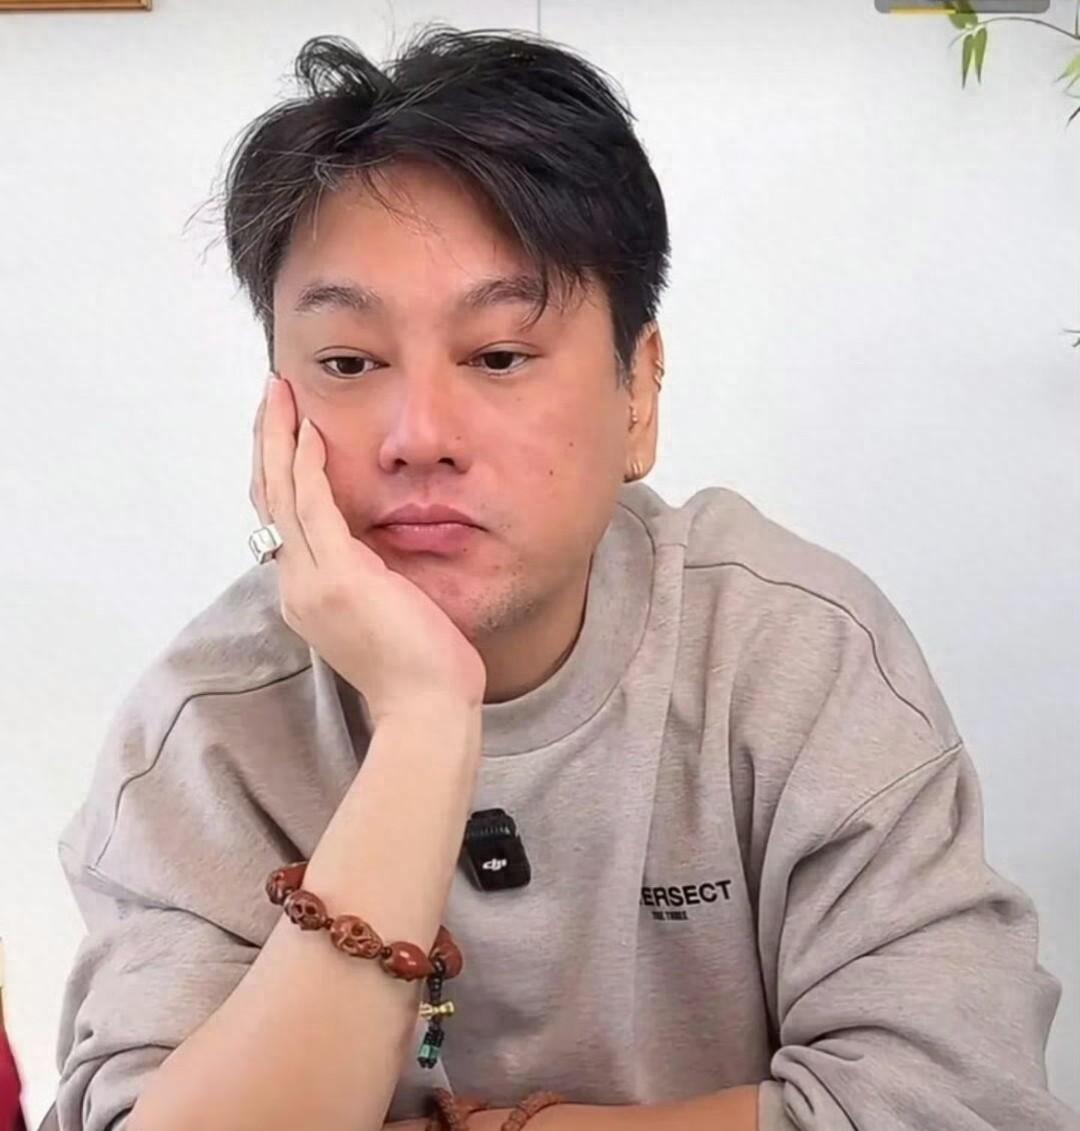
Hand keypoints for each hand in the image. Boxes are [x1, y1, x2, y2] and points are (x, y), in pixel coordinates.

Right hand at [250, 373, 486, 721]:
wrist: (426, 709)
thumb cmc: (417, 669)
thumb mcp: (383, 615)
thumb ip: (367, 581)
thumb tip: (376, 554)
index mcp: (306, 595)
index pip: (281, 520)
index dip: (276, 471)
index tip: (282, 431)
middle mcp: (297, 585)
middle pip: (267, 498)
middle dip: (266, 442)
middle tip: (270, 394)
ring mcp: (312, 581)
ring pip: (280, 494)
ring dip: (277, 438)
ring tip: (278, 394)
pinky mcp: (340, 575)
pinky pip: (313, 506)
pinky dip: (306, 466)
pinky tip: (308, 431)